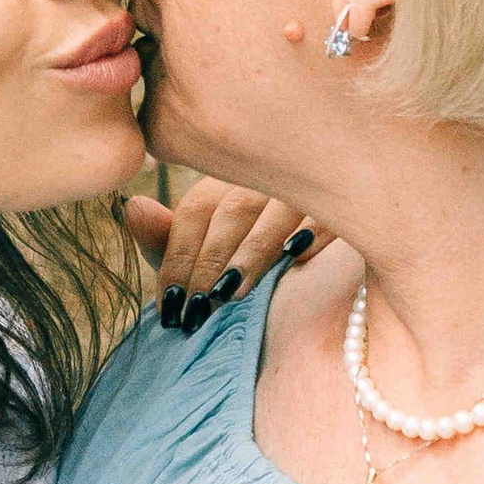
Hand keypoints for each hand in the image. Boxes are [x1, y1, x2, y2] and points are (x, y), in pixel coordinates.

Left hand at [123, 181, 323, 333]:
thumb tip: (131, 206)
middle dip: (210, 262)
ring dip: (253, 251)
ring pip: (277, 207)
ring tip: (231, 292)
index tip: (169, 306)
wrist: (341, 229)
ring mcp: (312, 181)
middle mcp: (268, 174)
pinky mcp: (352, 195)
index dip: (178, 257)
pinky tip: (297, 256)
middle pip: (233, 211)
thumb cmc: (257, 247)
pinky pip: (333, 208)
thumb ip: (166, 239)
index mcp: (228, 180)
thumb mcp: (207, 248)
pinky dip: (315, 228)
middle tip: (196, 309)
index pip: (196, 211)